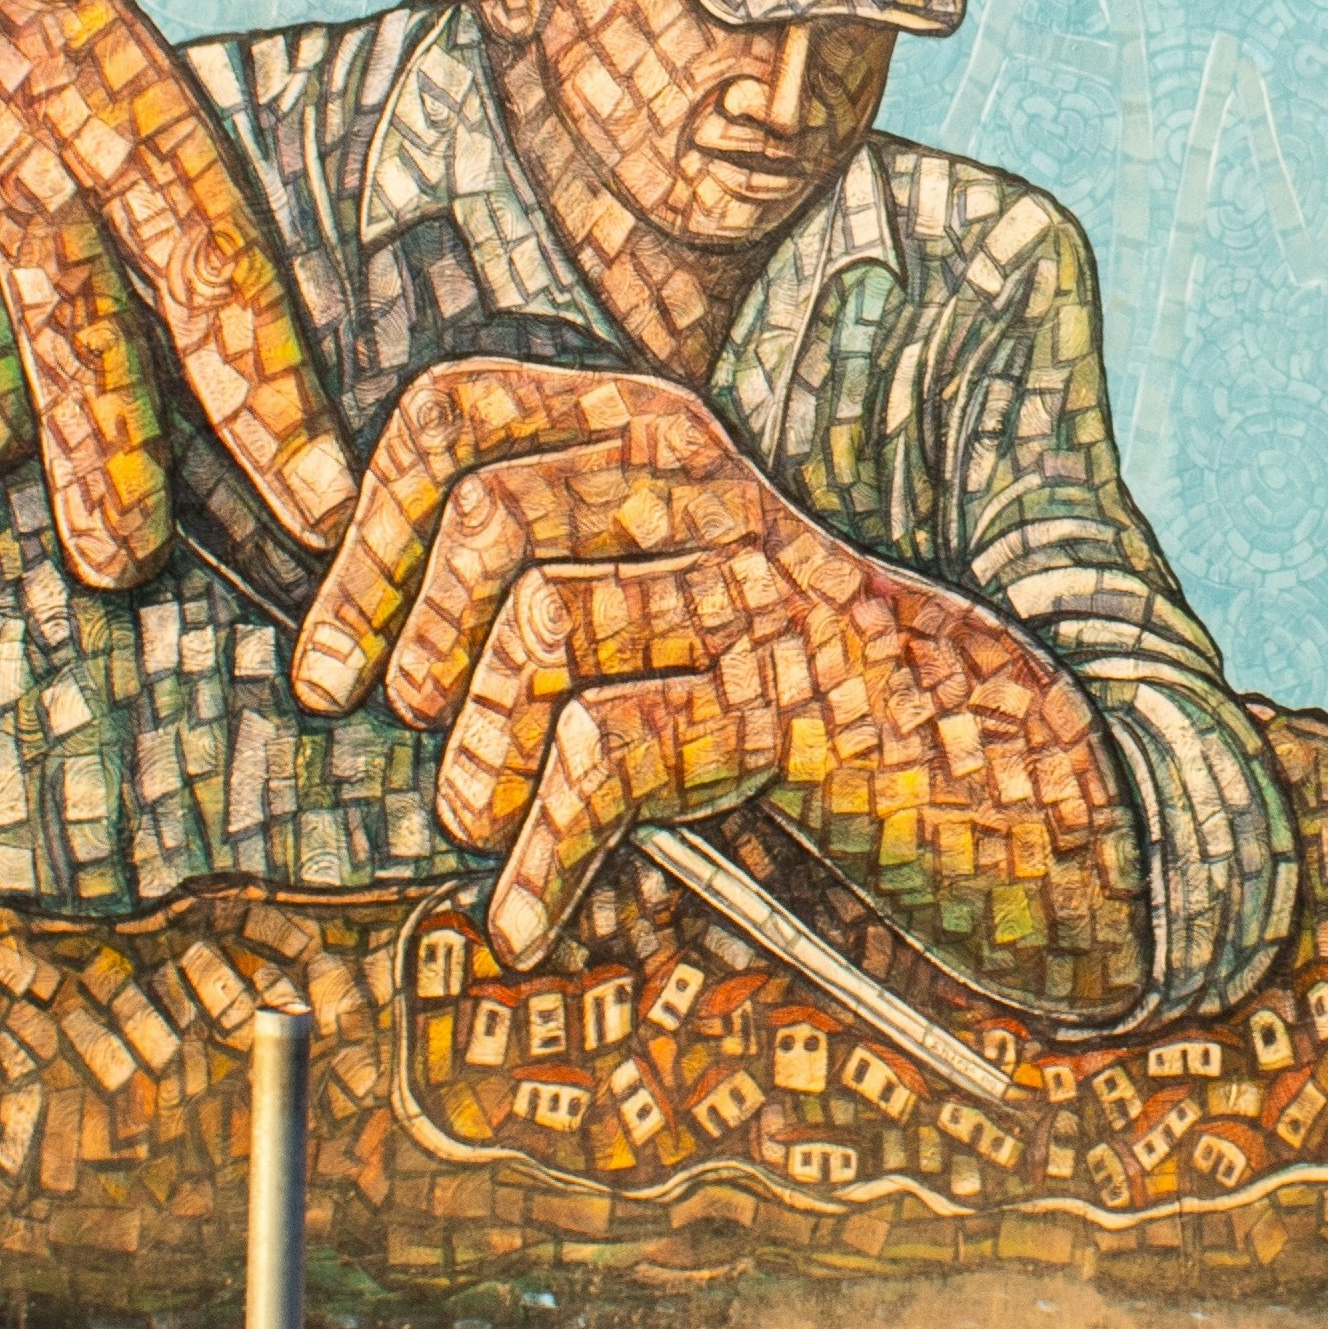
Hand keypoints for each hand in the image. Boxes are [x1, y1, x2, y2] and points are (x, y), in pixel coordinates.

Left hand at [284, 357, 1116, 969]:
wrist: (993, 775)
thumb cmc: (787, 699)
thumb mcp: (660, 606)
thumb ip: (537, 584)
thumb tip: (337, 645)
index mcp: (654, 435)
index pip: (459, 412)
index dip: (366, 534)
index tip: (333, 662)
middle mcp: (702, 484)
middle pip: (487, 519)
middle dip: (409, 653)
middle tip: (418, 749)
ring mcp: (753, 589)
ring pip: (539, 631)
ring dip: (476, 762)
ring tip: (487, 828)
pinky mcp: (792, 703)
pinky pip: (609, 761)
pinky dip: (542, 859)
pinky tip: (528, 916)